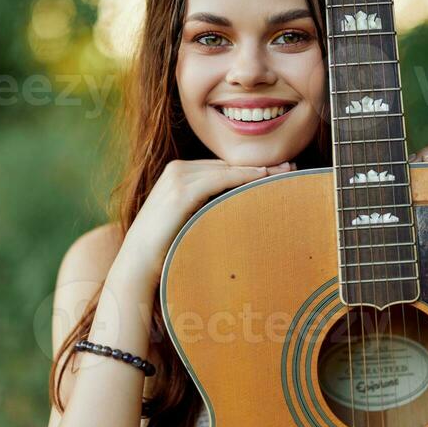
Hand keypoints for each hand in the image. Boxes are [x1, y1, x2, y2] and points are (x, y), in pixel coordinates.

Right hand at [119, 158, 296, 283]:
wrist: (138, 261)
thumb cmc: (165, 245)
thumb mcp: (188, 218)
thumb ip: (206, 206)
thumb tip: (237, 208)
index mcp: (178, 172)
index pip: (222, 166)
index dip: (251, 167)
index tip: (278, 169)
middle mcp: (177, 169)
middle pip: (228, 164)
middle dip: (259, 165)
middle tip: (290, 167)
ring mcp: (178, 177)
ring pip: (227, 169)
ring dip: (258, 169)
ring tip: (285, 171)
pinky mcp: (181, 190)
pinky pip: (220, 179)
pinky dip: (244, 176)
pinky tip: (263, 177)